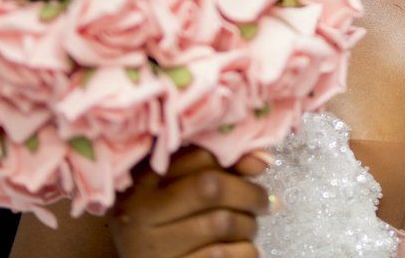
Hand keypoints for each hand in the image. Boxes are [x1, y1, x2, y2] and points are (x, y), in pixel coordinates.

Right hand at [107, 148, 271, 257]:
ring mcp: (155, 247)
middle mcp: (141, 213)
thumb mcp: (179, 191)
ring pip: (221, 223)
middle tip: (263, 202)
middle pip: (212, 187)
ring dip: (248, 224)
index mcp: (143, 183)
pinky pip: (222, 255)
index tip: (255, 169)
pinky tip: (242, 248)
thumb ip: (219, 169)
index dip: (235, 161)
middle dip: (249, 193)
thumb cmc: (167, 226)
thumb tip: (262, 160)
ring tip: (248, 227)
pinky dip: (245, 250)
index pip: (198, 157)